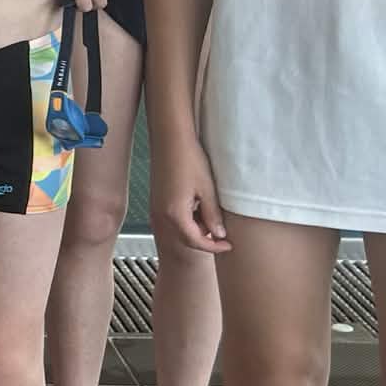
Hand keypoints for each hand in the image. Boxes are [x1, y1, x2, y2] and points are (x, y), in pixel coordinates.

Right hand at [149, 135, 230, 254]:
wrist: (171, 139)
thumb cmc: (188, 158)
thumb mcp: (207, 189)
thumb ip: (212, 215)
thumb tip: (219, 233)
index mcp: (175, 213)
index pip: (195, 241)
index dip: (213, 246)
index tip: (227, 245)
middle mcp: (163, 213)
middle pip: (185, 238)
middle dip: (204, 239)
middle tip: (223, 234)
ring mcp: (158, 206)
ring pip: (180, 228)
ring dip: (196, 228)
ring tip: (212, 214)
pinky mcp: (158, 199)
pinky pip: (174, 217)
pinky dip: (187, 218)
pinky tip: (198, 205)